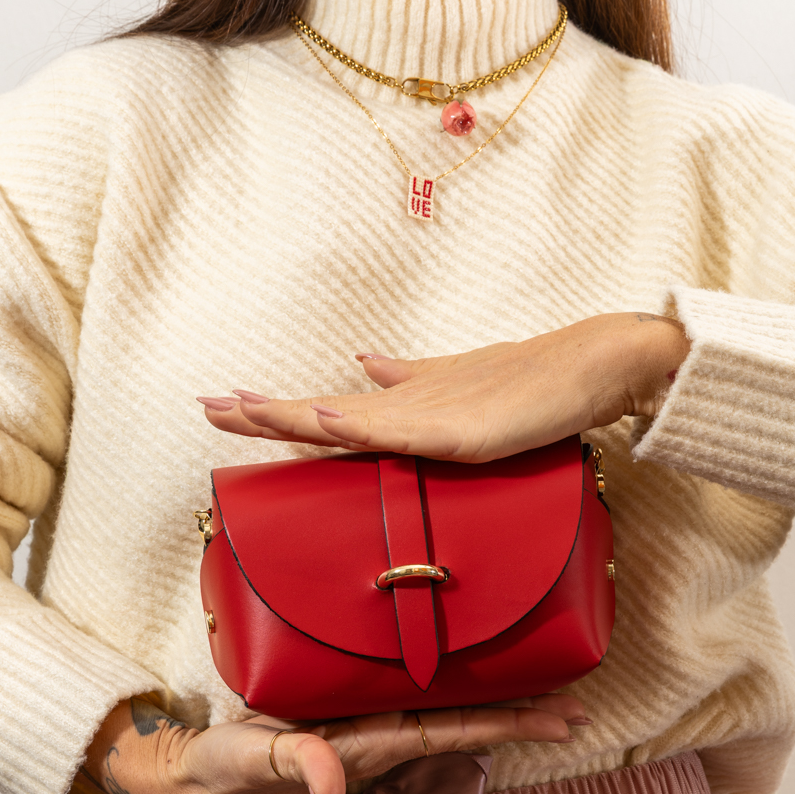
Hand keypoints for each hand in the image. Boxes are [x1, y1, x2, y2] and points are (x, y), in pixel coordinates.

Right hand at [81, 695, 590, 793]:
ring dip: (496, 706)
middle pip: (464, 725)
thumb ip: (300, 764)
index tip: (562, 720)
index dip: (510, 724)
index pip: (453, 731)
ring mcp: (365, 727)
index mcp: (369, 743)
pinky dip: (446, 688)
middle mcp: (379, 737)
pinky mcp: (344, 713)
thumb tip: (338, 792)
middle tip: (581, 706)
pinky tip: (468, 677)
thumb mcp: (256, 758)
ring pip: (443, 713)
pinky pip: (407, 697)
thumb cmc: (228, 767)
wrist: (200, 775)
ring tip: (546, 694)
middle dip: (523, 718)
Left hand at [199, 313, 688, 461]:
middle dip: (263, 410)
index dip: (275, 407)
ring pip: (348, 417)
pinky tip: (328, 418)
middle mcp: (405, 403)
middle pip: (321, 410)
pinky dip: (362, 424)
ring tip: (241, 410)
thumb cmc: (527, 384)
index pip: (325, 408)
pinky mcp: (461, 429)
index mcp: (402, 402)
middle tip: (206, 406)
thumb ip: (408, 379)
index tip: (225, 403)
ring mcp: (430, 412)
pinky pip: (404, 430)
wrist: (588, 369)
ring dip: (293, 414)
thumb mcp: (454, 388)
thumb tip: (364, 362)